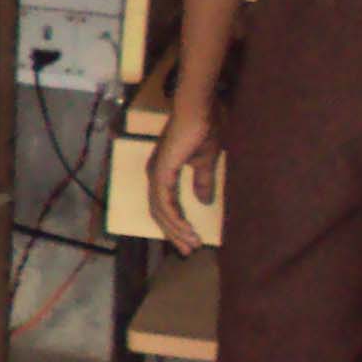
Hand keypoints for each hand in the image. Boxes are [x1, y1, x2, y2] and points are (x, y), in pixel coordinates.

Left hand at [148, 107, 223, 253]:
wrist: (199, 111)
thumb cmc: (203, 129)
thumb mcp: (206, 162)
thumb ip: (202, 181)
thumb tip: (204, 201)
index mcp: (163, 171)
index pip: (166, 206)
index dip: (177, 225)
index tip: (192, 241)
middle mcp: (155, 174)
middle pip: (160, 213)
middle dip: (175, 234)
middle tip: (190, 250)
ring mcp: (156, 174)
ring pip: (161, 212)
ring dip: (176, 230)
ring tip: (192, 244)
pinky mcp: (161, 172)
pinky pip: (164, 203)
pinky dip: (175, 219)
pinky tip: (187, 230)